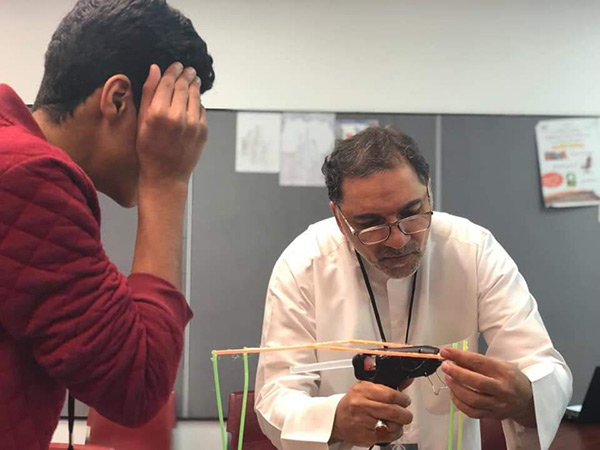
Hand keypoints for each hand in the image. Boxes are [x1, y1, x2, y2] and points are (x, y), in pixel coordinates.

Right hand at [136, 62, 206, 185]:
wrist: (165, 175)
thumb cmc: (148, 150)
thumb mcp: (141, 122)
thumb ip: (148, 93)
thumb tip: (154, 70)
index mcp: (158, 113)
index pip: (167, 83)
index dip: (172, 71)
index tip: (175, 65)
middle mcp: (177, 117)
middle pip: (183, 87)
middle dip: (185, 75)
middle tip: (187, 69)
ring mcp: (193, 124)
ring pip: (195, 96)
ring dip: (194, 85)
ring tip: (193, 79)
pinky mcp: (203, 131)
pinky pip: (201, 110)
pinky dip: (198, 103)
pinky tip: (194, 100)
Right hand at [331, 380, 412, 446]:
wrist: (337, 419)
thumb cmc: (354, 402)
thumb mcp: (366, 388)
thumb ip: (386, 386)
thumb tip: (407, 381)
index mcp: (363, 390)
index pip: (390, 395)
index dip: (403, 399)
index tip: (405, 401)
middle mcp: (362, 405)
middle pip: (393, 411)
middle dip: (405, 414)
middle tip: (406, 414)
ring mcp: (363, 422)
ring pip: (393, 426)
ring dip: (399, 425)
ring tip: (395, 422)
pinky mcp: (366, 437)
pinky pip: (388, 437)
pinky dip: (394, 434)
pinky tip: (388, 429)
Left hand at [440, 347, 535, 426]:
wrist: (528, 400)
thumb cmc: (511, 378)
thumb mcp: (500, 364)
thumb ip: (479, 363)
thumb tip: (454, 358)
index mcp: (504, 372)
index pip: (479, 362)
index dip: (459, 356)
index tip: (446, 352)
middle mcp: (502, 389)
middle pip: (476, 382)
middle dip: (456, 373)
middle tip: (445, 366)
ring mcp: (498, 404)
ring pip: (473, 399)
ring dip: (456, 388)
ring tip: (448, 379)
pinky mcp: (493, 415)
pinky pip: (472, 412)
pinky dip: (459, 403)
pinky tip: (453, 394)